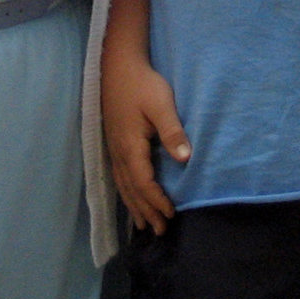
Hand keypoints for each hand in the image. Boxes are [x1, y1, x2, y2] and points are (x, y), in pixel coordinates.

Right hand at [101, 53, 189, 233]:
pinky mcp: (114, 144)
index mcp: (130, 147)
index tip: (171, 215)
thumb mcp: (161, 104)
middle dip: (146, 211)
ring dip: (135, 206)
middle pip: (132, 190)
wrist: (118, 67)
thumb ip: (172, 131)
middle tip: (160, 232)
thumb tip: (185, 159)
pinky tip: (132, 198)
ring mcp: (114, 149)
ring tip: (145, 225)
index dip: (157, 201)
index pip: (144, 183)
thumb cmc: (142, 84)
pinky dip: (127, 193)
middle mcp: (119, 153)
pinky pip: (120, 177)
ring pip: (124, 186)